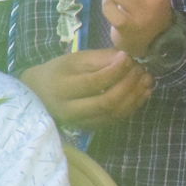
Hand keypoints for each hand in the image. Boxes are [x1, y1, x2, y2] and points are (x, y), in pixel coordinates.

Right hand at [20, 49, 152, 126]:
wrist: (38, 95)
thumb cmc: (58, 72)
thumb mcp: (73, 60)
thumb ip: (99, 59)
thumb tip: (126, 58)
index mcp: (62, 88)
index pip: (94, 82)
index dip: (115, 70)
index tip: (129, 58)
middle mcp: (70, 109)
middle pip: (106, 101)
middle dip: (129, 85)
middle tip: (141, 70)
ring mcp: (80, 122)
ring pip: (114, 113)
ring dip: (135, 96)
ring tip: (147, 80)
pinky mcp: (90, 128)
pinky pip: (115, 119)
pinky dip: (133, 106)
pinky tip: (143, 92)